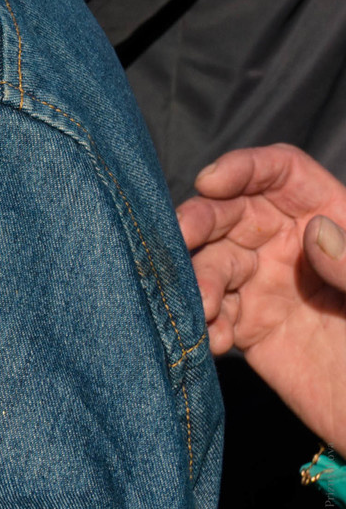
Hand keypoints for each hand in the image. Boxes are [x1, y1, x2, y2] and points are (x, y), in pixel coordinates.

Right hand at [181, 144, 345, 446]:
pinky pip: (213, 316)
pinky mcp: (251, 330)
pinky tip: (212, 339)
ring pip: (212, 263)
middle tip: (179, 241)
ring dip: (197, 280)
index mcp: (335, 220)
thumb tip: (314, 231)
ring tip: (206, 310)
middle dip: (198, 220)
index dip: (245, 168)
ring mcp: (268, 286)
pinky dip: (203, 324)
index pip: (282, 173)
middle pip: (231, 211)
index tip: (211, 183)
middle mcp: (292, 245)